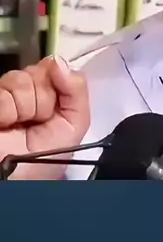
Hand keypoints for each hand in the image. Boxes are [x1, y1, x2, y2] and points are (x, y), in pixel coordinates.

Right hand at [0, 56, 89, 179]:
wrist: (16, 180)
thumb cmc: (44, 161)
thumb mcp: (72, 127)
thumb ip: (76, 92)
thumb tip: (59, 61)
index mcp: (48, 95)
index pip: (53, 67)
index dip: (57, 80)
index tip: (55, 103)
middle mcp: (25, 93)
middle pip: (37, 71)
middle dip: (41, 97)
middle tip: (36, 120)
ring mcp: (5, 97)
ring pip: (18, 79)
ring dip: (23, 107)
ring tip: (18, 126)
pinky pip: (1, 92)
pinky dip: (5, 110)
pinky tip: (4, 124)